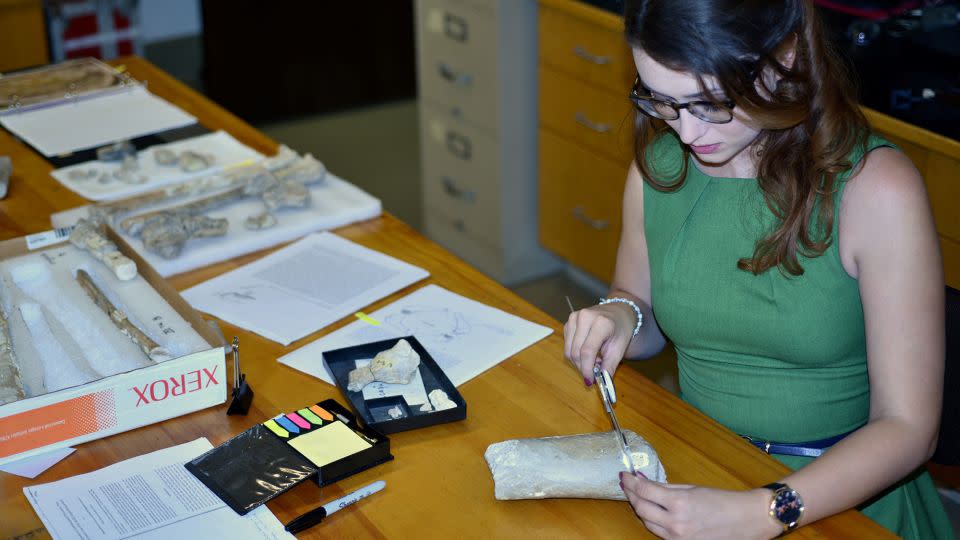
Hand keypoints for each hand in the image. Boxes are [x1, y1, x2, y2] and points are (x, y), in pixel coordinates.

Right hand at [564, 304, 635, 383]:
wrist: (618, 311)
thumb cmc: (620, 329)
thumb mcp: (620, 348)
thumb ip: (610, 365)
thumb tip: (602, 381)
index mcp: (601, 322)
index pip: (587, 351)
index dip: (586, 369)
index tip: (590, 381)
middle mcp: (585, 317)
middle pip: (576, 352)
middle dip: (583, 367)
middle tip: (594, 373)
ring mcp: (575, 317)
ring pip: (568, 350)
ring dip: (578, 361)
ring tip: (593, 360)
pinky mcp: (569, 321)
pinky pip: (567, 344)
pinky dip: (575, 353)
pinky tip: (587, 352)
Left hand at [619, 472, 781, 539]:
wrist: (746, 520)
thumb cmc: (722, 501)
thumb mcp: (692, 488)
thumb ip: (665, 486)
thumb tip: (644, 481)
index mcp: (679, 503)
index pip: (644, 491)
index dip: (630, 482)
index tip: (624, 475)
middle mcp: (675, 523)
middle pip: (640, 508)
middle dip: (631, 495)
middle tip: (628, 484)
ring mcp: (677, 538)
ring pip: (647, 523)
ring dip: (640, 508)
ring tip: (638, 496)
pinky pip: (659, 533)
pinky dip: (653, 521)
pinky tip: (652, 511)